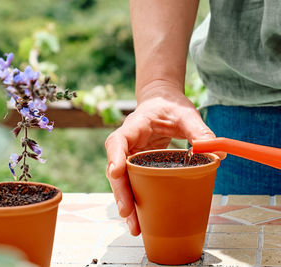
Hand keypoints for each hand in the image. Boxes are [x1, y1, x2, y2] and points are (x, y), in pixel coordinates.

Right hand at [105, 82, 221, 235]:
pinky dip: (135, 201)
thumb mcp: (185, 114)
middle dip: (120, 193)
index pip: (117, 141)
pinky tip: (141, 219)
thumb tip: (217, 152)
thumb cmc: (169, 107)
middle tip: (128, 214)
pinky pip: (132, 184)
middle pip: (116, 170)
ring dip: (126, 204)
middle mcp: (126, 145)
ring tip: (135, 227)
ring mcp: (129, 157)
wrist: (160, 103)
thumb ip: (198, 130)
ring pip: (121, 182)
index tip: (115, 172)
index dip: (114, 157)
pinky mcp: (136, 166)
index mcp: (133, 127)